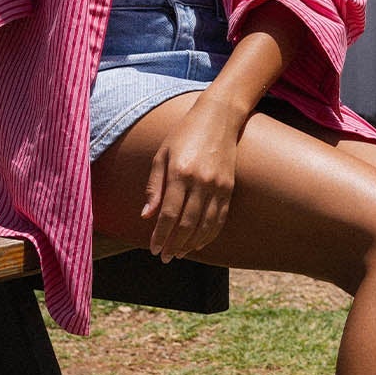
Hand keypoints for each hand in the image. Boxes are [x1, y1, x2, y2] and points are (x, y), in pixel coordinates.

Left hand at [143, 97, 241, 259]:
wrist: (219, 117)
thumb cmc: (184, 134)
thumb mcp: (161, 155)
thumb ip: (154, 187)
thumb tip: (146, 216)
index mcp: (179, 172)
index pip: (168, 214)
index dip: (160, 235)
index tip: (154, 249)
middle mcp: (200, 181)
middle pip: (186, 224)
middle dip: (174, 244)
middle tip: (165, 257)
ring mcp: (217, 185)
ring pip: (205, 225)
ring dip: (191, 243)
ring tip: (180, 253)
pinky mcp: (229, 187)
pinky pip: (220, 218)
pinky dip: (210, 234)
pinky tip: (199, 242)